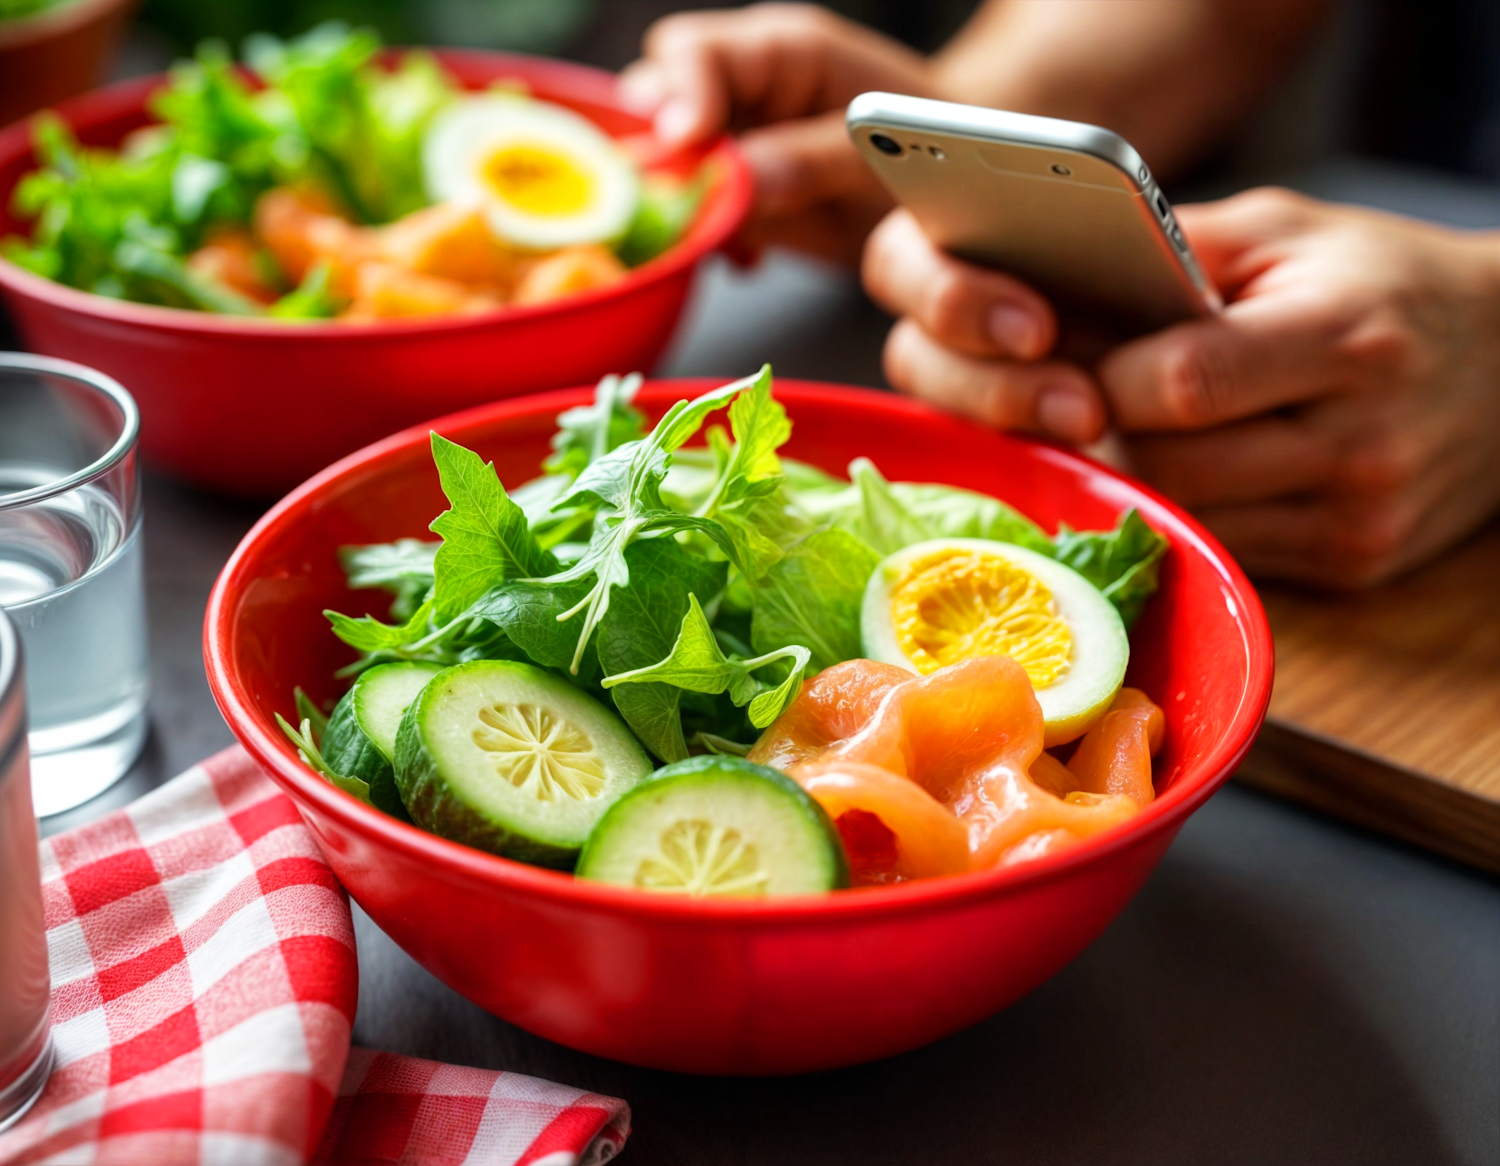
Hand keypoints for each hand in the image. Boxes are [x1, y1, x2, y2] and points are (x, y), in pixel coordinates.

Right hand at [620, 3, 936, 264]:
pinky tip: (749, 258)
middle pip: (656, 101)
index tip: (687, 146)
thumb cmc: (926, 147)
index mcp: (780, 54)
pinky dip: (705, 237)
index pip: (694, 54)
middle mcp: (743, 88)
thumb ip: (809, 159)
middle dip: (661, 156)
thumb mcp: (876, 154)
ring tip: (729, 238)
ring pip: (664, 161)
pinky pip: (690, 209)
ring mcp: (734, 138)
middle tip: (689, 204)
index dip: (680, 98)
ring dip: (680, 205)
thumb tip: (736, 181)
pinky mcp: (735, 188)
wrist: (949, 179)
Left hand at [864, 190, 1499, 585]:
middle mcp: (1361, 441)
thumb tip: (1059, 271)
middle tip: (1095, 399)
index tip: (1079, 360)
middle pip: (1172, 465)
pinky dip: (1193, 511)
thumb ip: (1176, 247)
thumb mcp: (1289, 232)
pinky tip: (1199, 466)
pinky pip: (1227, 550)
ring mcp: (1359, 516)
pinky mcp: (1352, 563)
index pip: (1186, 383)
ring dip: (1144, 478)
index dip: (1109, 377)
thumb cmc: (1381, 281)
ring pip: (1189, 518)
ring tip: (1145, 428)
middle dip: (1114, 432)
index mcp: (1345, 339)